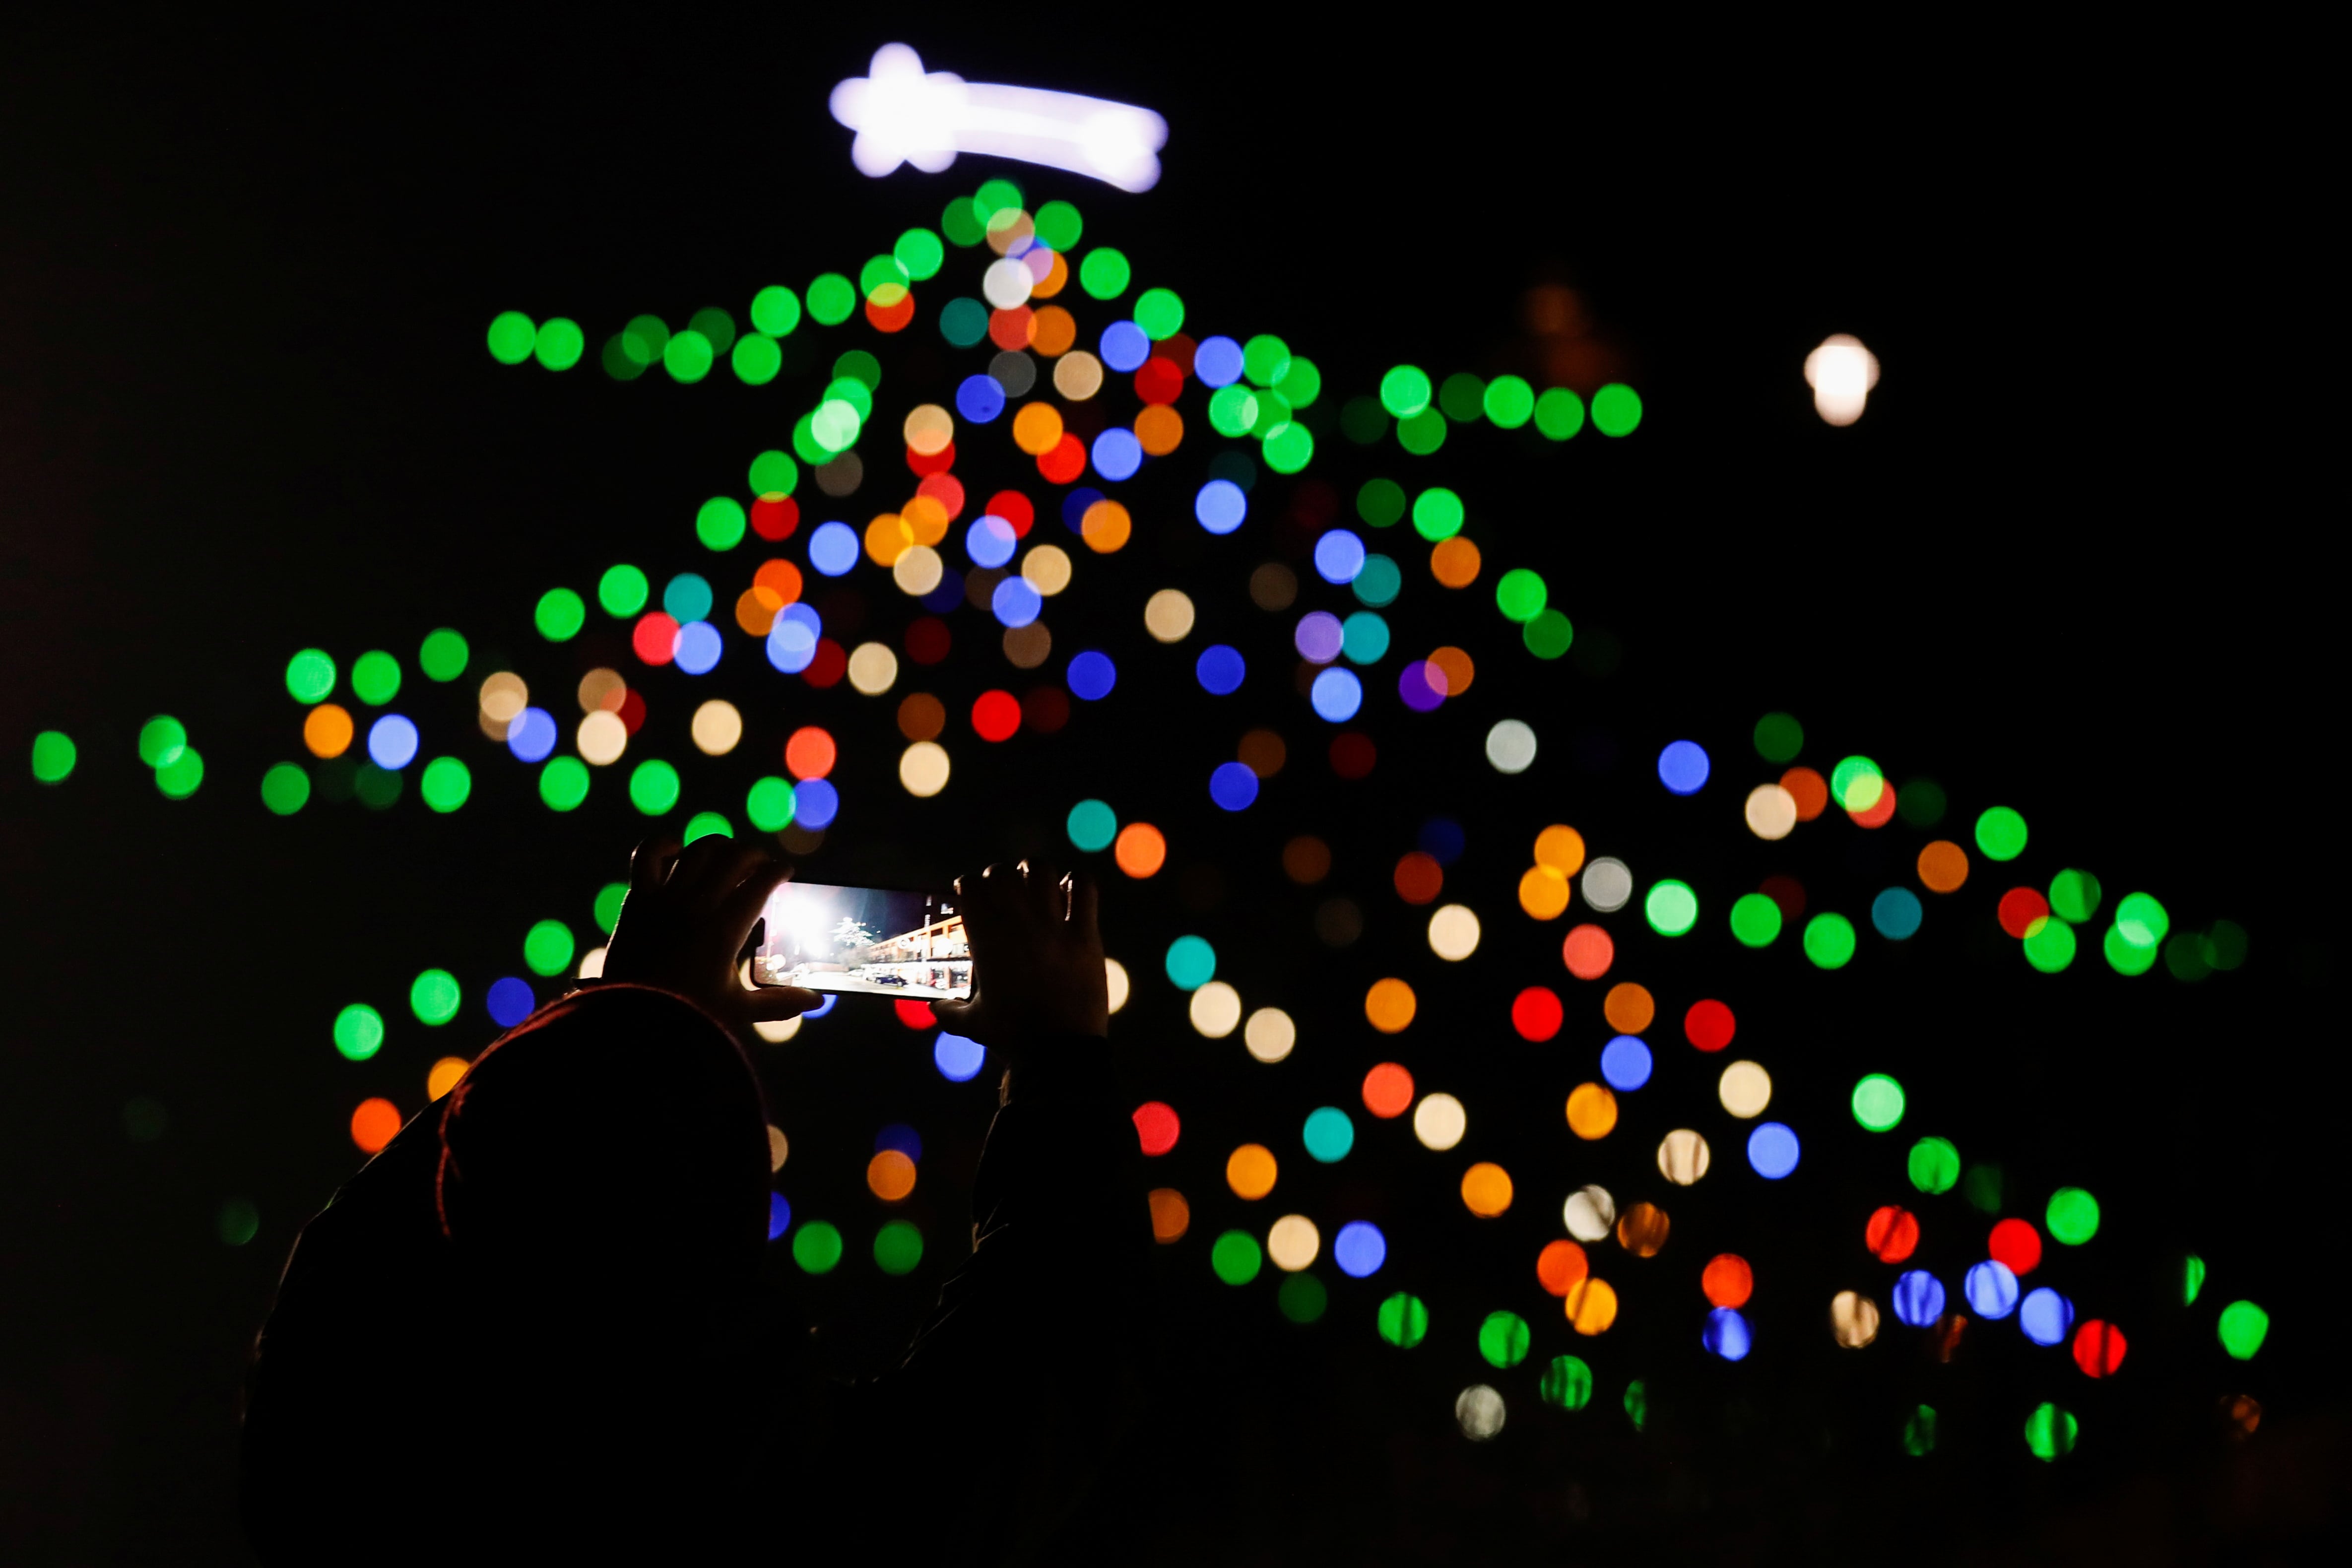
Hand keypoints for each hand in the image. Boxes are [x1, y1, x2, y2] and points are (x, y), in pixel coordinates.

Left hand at [598, 834, 821, 1037]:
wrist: (633, 1021)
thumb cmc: (690, 1016)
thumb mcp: (739, 1009)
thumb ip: (779, 1002)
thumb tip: (816, 1000)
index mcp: (726, 929)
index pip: (762, 881)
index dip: (778, 871)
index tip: (785, 872)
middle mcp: (697, 906)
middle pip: (735, 857)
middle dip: (755, 855)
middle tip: (761, 865)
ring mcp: (665, 899)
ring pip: (699, 850)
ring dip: (720, 846)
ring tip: (728, 856)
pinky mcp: (638, 899)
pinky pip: (649, 855)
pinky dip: (664, 844)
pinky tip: (678, 850)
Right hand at [932, 859, 1106, 1049]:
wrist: (1057, 1053)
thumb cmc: (1011, 1038)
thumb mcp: (972, 1024)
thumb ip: (948, 1012)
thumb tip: (932, 1008)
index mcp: (987, 940)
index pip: (971, 887)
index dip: (969, 885)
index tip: (971, 892)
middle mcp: (1018, 925)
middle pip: (1003, 873)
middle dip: (998, 875)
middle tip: (1002, 888)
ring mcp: (1054, 927)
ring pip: (1043, 872)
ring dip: (1035, 872)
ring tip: (1035, 882)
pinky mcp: (1085, 936)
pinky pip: (1084, 890)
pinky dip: (1077, 884)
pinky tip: (1071, 892)